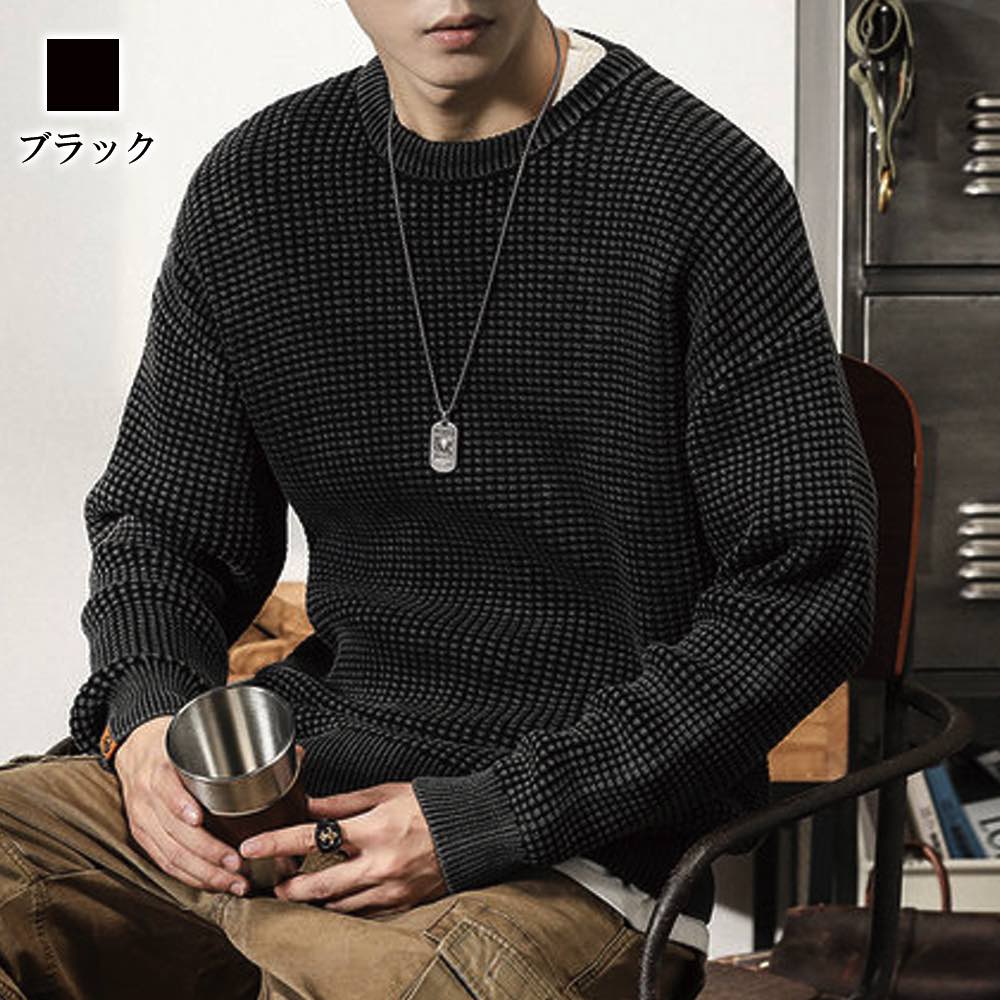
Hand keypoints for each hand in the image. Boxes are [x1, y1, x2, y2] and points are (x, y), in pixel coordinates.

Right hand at [115, 715, 249, 895]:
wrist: (135, 748)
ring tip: (234, 882)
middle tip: (237, 864)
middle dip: (207, 853)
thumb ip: (240, 746)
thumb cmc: (177, 743)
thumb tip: (297, 754)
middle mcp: (147, 797)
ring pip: (170, 855)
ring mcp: (143, 819)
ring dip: (204, 873)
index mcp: (160, 767)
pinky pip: (165, 863)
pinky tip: (214, 883)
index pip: (165, 788)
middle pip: (173, 832)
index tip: (200, 819)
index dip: (180, 805)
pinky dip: (190, 877)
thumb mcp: (197, 737)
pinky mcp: (143, 836)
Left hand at [238, 782, 446, 915]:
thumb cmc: (432, 805)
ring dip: (317, 902)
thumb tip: (309, 806)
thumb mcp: (387, 793)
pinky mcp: (404, 905)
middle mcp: (380, 864)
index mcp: (373, 830)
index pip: (313, 837)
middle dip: (291, 890)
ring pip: (339, 907)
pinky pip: (365, 915)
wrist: (475, 830)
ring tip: (304, 894)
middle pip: (320, 887)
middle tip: (275, 887)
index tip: (252, 848)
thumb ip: (344, 804)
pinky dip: (347, 909)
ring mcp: (392, 889)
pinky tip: (339, 900)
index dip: (278, 843)